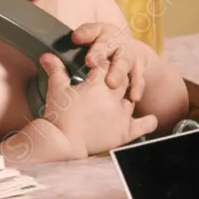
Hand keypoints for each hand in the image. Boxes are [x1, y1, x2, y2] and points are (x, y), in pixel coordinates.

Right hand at [40, 53, 157, 156]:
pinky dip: (147, 122)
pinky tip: (151, 119)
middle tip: (110, 78)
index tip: (98, 64)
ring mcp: (120, 115)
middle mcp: (113, 97)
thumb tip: (47, 55)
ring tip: (121, 98)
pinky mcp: (123, 132)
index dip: (102, 63)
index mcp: (98, 84)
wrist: (63, 143)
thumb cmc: (59, 116)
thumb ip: (55, 70)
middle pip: (122, 79)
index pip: (105, 65)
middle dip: (117, 76)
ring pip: (131, 98)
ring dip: (127, 96)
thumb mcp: (56, 89)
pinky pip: (142, 126)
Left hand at [71, 23, 151, 102]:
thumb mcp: (90, 41)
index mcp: (101, 32)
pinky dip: (136, 88)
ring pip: (124, 62)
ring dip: (118, 72)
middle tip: (91, 62)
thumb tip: (58, 59)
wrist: (129, 50)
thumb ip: (76, 47)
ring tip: (112, 84)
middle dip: (99, 53)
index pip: (91, 30)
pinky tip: (133, 97)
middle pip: (108, 45)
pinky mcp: (139, 69)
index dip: (84, 34)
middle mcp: (116, 42)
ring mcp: (129, 55)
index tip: (75, 39)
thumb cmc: (102, 48)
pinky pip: (139, 79)